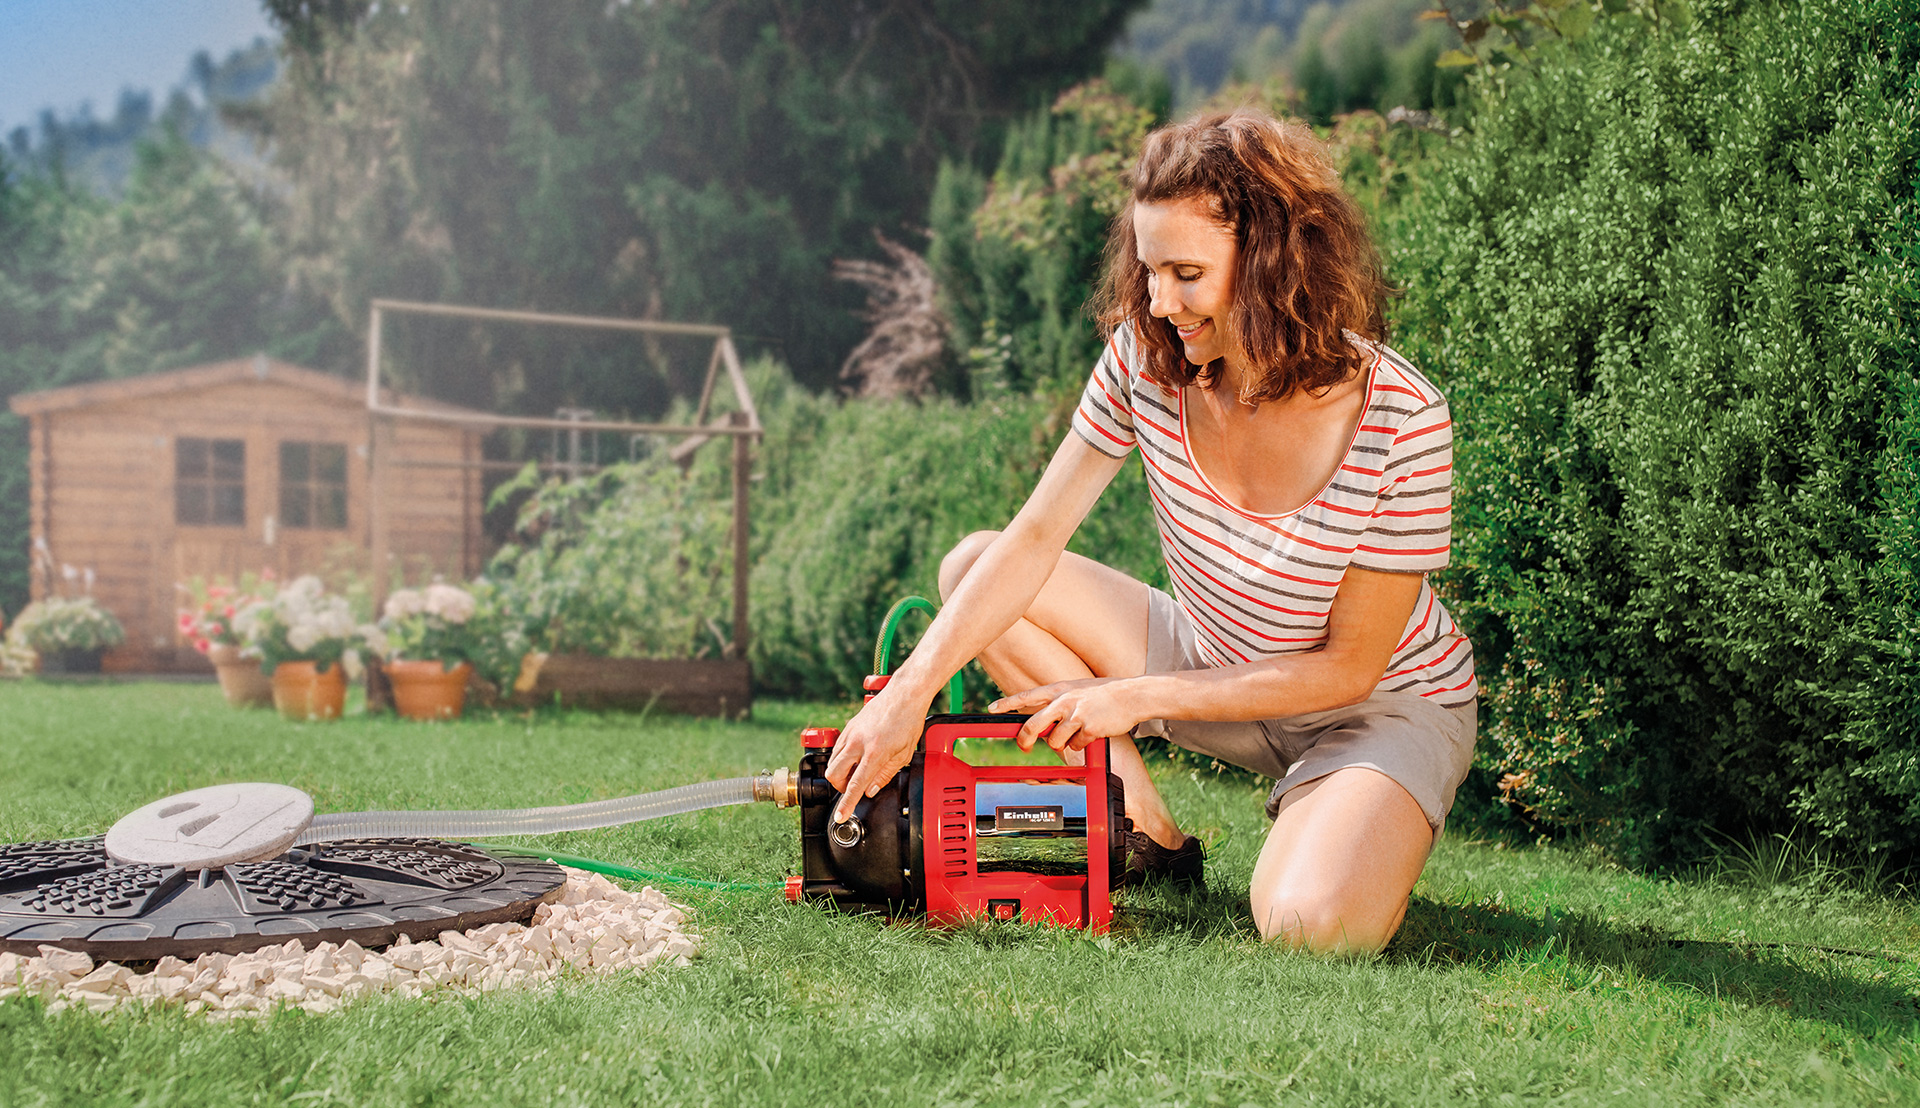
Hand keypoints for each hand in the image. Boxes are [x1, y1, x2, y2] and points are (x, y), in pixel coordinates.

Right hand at [824, 684, 931, 822]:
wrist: (904, 694)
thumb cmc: (908, 721)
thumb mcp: (904, 754)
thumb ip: (886, 774)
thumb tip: (871, 790)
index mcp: (874, 753)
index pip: (855, 785)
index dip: (846, 804)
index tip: (840, 816)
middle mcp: (858, 743)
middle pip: (834, 775)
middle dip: (841, 787)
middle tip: (854, 787)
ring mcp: (851, 733)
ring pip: (832, 762)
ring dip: (841, 773)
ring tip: (858, 771)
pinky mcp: (848, 727)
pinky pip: (837, 749)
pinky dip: (842, 759)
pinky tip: (856, 758)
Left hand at [991, 678, 1141, 753]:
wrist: (1132, 696)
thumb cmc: (1105, 695)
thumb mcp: (1078, 690)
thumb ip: (1060, 702)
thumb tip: (1043, 722)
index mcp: (1059, 689)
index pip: (1027, 696)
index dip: (1007, 703)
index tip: (992, 708)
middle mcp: (1064, 700)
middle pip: (1033, 725)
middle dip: (1025, 740)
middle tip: (1025, 747)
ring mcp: (1076, 714)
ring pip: (1055, 741)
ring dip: (1063, 744)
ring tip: (1077, 734)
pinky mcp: (1088, 728)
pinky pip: (1076, 746)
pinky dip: (1082, 745)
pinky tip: (1092, 735)